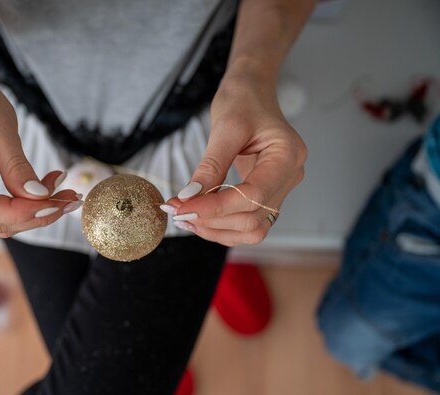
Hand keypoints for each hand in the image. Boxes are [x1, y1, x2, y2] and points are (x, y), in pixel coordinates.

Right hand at [0, 78, 79, 237]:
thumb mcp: (2, 132)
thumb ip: (17, 167)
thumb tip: (40, 198)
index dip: (16, 211)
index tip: (52, 204)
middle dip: (33, 214)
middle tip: (70, 198)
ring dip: (35, 213)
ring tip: (66, 194)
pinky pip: (0, 211)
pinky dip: (28, 206)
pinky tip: (51, 192)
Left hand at [165, 75, 306, 246]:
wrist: (252, 92)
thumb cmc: (244, 100)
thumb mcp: (225, 127)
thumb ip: (210, 165)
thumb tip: (189, 197)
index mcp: (287, 155)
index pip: (252, 196)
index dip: (216, 207)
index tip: (183, 207)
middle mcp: (290, 176)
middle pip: (253, 218)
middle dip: (213, 220)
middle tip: (177, 212)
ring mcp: (280, 188)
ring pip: (252, 229)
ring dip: (217, 229)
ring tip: (186, 217)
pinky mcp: (266, 194)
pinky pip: (247, 221)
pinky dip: (222, 225)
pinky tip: (199, 217)